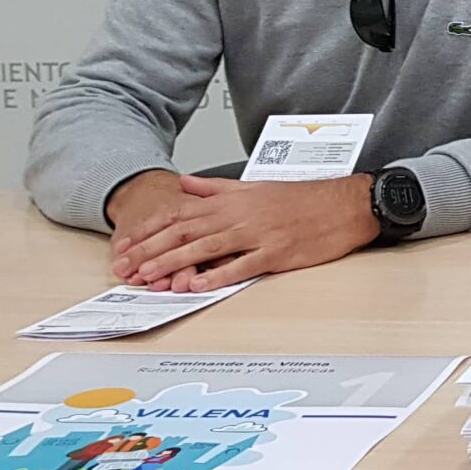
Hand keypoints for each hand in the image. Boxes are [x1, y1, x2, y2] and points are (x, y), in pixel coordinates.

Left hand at [119, 174, 380, 291]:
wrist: (345, 204)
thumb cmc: (304, 198)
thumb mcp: (256, 185)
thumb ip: (217, 187)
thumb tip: (186, 184)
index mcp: (234, 200)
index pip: (181, 214)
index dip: (150, 231)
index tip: (128, 245)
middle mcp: (241, 214)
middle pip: (186, 232)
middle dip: (151, 250)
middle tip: (125, 267)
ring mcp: (259, 233)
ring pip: (206, 248)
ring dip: (174, 263)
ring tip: (149, 277)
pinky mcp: (277, 251)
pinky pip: (243, 265)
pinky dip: (219, 275)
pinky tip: (198, 285)